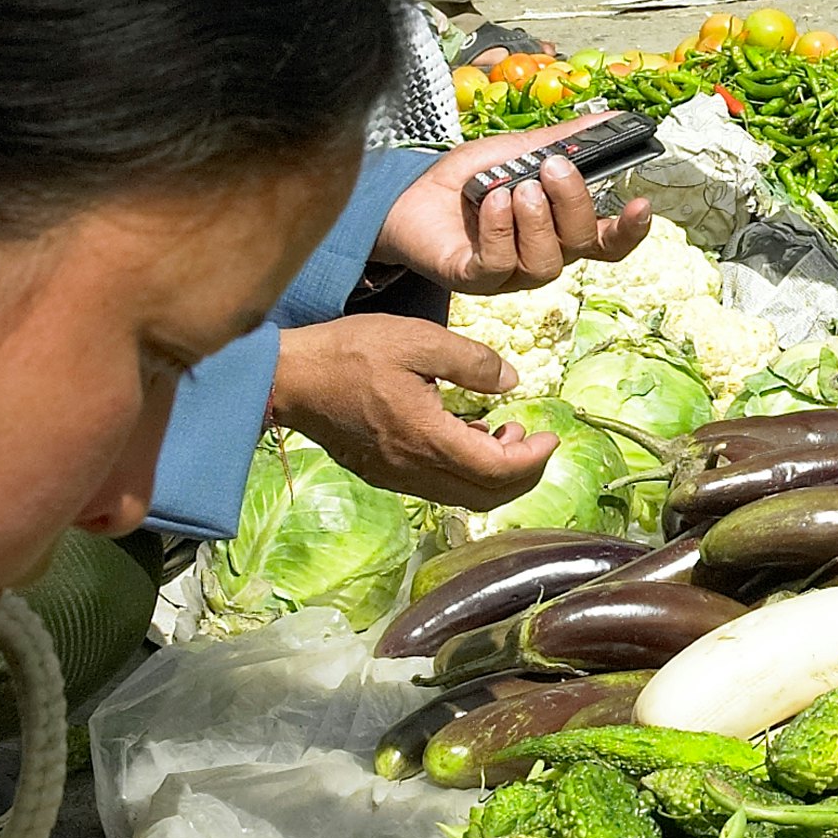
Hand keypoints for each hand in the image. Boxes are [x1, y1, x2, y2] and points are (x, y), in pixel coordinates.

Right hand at [266, 313, 551, 503]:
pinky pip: (436, 487)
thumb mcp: (418, 341)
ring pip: (462, 496)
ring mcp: (396, 477)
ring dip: (493, 474)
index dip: (534, 459)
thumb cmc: (349, 354)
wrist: (288, 379)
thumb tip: (512, 383)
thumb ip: (472, 362)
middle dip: (522, 474)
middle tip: (533, 440)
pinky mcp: (381, 473)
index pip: (499, 471)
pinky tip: (465, 435)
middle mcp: (414, 471)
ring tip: (503, 432)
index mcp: (429, 440)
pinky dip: (464, 471)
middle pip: (487, 496)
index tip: (549, 435)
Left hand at [379, 135, 649, 291]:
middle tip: (555, 168)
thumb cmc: (467, 179)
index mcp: (559, 228)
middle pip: (580, 245)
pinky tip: (492, 202)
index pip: (607, 241)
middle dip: (573, 204)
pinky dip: (501, 230)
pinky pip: (500, 265)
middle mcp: (541, 255)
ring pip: (546, 263)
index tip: (641, 203)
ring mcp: (510, 273)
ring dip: (536, 221)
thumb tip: (611, 119)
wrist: (408, 193)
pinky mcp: (475, 279)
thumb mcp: (518, 152)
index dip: (629, 229)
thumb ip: (565, 140)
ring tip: (517, 188)